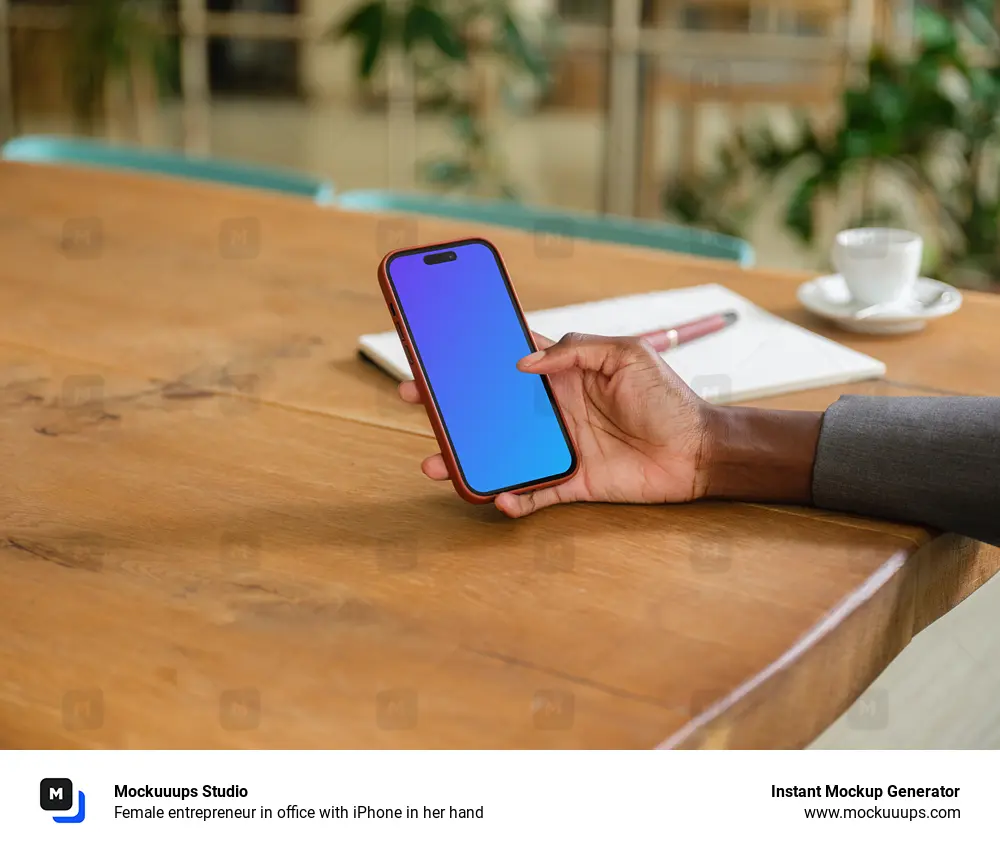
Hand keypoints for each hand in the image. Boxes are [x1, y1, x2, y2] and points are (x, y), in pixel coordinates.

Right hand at [398, 332, 712, 517]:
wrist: (700, 449)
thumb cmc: (667, 396)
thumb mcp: (626, 354)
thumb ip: (576, 349)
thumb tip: (523, 361)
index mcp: (563, 375)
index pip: (508, 360)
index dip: (474, 356)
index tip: (437, 349)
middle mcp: (554, 411)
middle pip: (491, 410)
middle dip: (451, 407)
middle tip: (416, 400)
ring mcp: (560, 447)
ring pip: (502, 454)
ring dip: (467, 458)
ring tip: (436, 462)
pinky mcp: (573, 482)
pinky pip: (534, 494)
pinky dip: (514, 500)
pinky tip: (497, 499)